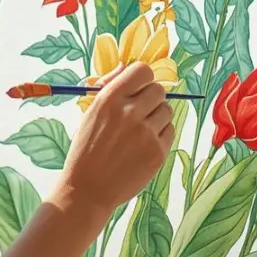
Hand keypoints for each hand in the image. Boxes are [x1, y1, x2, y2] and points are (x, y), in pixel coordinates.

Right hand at [55, 62, 173, 220]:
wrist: (87, 189)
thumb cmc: (86, 149)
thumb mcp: (89, 113)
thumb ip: (109, 88)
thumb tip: (125, 68)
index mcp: (109, 99)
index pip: (142, 71)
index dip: (142, 79)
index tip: (138, 89)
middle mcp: (129, 113)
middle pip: (158, 90)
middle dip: (151, 99)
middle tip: (140, 112)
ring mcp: (145, 133)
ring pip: (167, 110)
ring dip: (157, 117)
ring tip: (140, 131)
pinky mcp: (157, 152)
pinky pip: (170, 131)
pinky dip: (160, 135)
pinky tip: (144, 145)